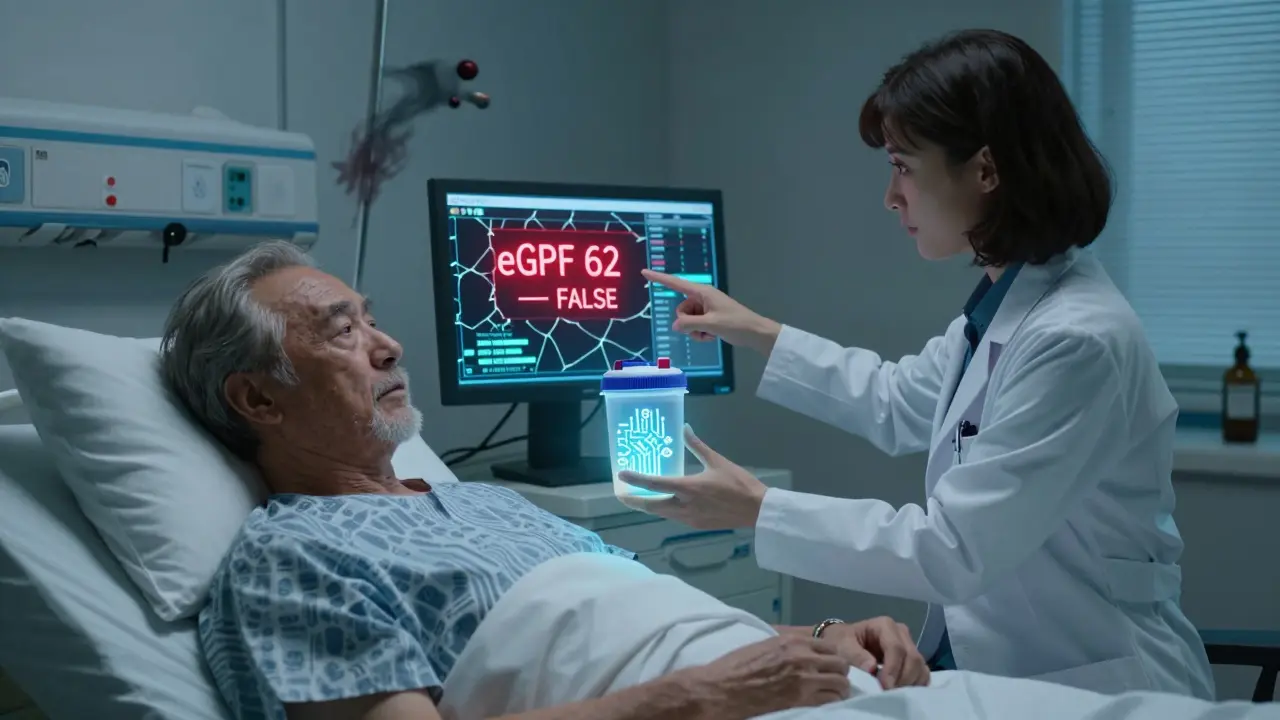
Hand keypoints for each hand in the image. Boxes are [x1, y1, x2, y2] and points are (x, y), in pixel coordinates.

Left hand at [618, 425, 767, 529]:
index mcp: (689, 488)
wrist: (756, 510)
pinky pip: (674, 518)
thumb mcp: (717, 461)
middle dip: (635, 502)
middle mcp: (685, 506)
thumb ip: (697, 445)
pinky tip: (664, 504)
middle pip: (652, 506)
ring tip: (639, 499)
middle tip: (622, 496)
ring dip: (649, 507)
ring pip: (662, 514)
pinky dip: (665, 511)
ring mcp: (690, 518)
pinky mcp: (697, 525)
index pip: (655, 483)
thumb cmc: (738, 483)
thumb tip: (685, 428)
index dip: (636, 479)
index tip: (622, 475)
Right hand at [641, 269, 781, 355]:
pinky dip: (701, 332)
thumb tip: (674, 325)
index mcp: (702, 292)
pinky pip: (695, 325)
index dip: (659, 278)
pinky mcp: (710, 317)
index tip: (644, 272)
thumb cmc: (735, 324)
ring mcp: (706, 308)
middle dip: (687, 323)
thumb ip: (689, 324)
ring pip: (687, 320)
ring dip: (695, 330)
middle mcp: (702, 297)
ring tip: (710, 334)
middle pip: (681, 309)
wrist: (755, 332)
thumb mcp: (710, 325)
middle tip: (702, 329)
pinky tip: (712, 336)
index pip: (675, 284)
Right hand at [677, 635, 850, 718]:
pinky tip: (824, 702)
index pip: (830, 646)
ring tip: (831, 694)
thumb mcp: (764, 645)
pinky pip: (830, 700)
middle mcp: (803, 656)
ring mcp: (804, 679)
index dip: (832, 657)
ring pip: (840, 683)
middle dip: (839, 672)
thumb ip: (787, 645)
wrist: (721, 689)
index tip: (829, 665)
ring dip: (839, 689)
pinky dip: (832, 701)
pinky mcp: (801, 700)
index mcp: (793, 641)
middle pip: (840, 664)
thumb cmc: (736, 666)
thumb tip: (803, 648)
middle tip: (832, 680)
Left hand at [823, 617, 929, 689]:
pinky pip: (922, 674)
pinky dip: (914, 685)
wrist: (842, 644)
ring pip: (920, 667)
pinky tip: (900, 692)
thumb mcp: (842, 646)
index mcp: (885, 625)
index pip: (896, 648)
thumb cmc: (841, 642)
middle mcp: (901, 633)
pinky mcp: (912, 659)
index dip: (892, 669)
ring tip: (891, 693)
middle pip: (913, 658)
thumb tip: (872, 668)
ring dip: (909, 683)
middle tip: (887, 693)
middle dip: (902, 678)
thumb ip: (855, 655)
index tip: (884, 686)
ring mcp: (909, 646)